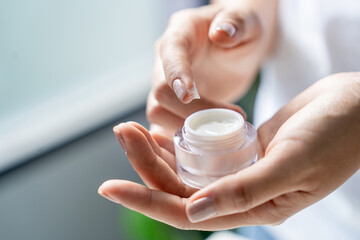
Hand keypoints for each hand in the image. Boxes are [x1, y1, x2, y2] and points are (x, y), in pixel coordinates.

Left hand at [99, 73, 359, 229]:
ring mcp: (241, 170)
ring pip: (188, 168)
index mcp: (253, 206)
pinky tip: (162, 130)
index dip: (146, 200)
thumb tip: (193, 211)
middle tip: (122, 133)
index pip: (186, 211)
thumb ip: (245, 190)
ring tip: (131, 129)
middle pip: (180, 186)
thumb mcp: (293, 164)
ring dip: (157, 151)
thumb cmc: (337, 136)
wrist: (356, 108)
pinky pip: (203, 151)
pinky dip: (180, 142)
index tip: (109, 188)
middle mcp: (242, 192)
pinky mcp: (243, 149)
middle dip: (145, 164)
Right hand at [147, 1, 276, 135]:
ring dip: (186, 127)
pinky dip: (182, 136)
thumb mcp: (248, 21)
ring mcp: (166, 82)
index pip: (170, 52)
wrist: (238, 45)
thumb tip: (220, 34)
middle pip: (160, 91)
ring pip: (158, 112)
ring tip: (221, 131)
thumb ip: (237, 23)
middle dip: (191, 112)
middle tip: (229, 121)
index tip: (189, 95)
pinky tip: (205, 141)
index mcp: (181, 32)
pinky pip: (166, 123)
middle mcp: (165, 58)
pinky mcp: (172, 103)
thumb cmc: (241, 30)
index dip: (176, 74)